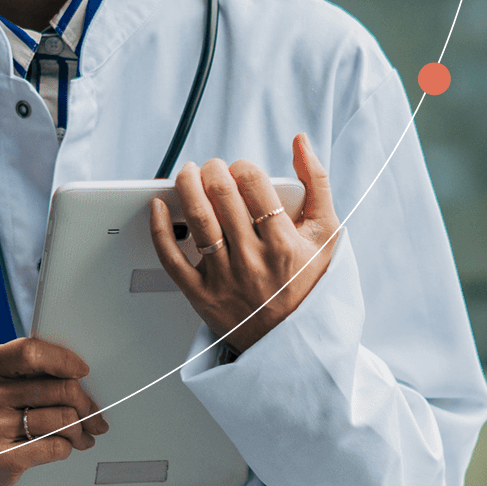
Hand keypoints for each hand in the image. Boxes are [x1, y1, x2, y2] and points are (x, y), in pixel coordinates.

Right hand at [0, 337, 108, 485]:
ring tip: (81, 433)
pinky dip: (67, 447)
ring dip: (80, 429)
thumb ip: (34, 372)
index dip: (63, 359)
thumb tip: (80, 377)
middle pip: (59, 389)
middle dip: (86, 404)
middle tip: (93, 413)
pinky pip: (54, 447)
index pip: (31, 351)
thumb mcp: (2, 382)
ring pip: (63, 419)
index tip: (82, 370)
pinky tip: (65, 446)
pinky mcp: (2, 456)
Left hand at [150, 133, 338, 352]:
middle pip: (221, 195)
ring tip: (188, 173)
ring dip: (186, 185)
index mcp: (284, 243)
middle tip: (213, 168)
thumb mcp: (327, 235)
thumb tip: (301, 141)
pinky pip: (172, 258)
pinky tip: (159, 205)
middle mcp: (253, 260)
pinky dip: (160, 228)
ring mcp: (225, 278)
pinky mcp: (202, 295)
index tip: (240, 169)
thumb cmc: (310, 284)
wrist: (295, 344)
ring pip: (197, 219)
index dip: (242, 166)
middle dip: (213, 170)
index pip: (254, 184)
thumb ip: (317, 183)